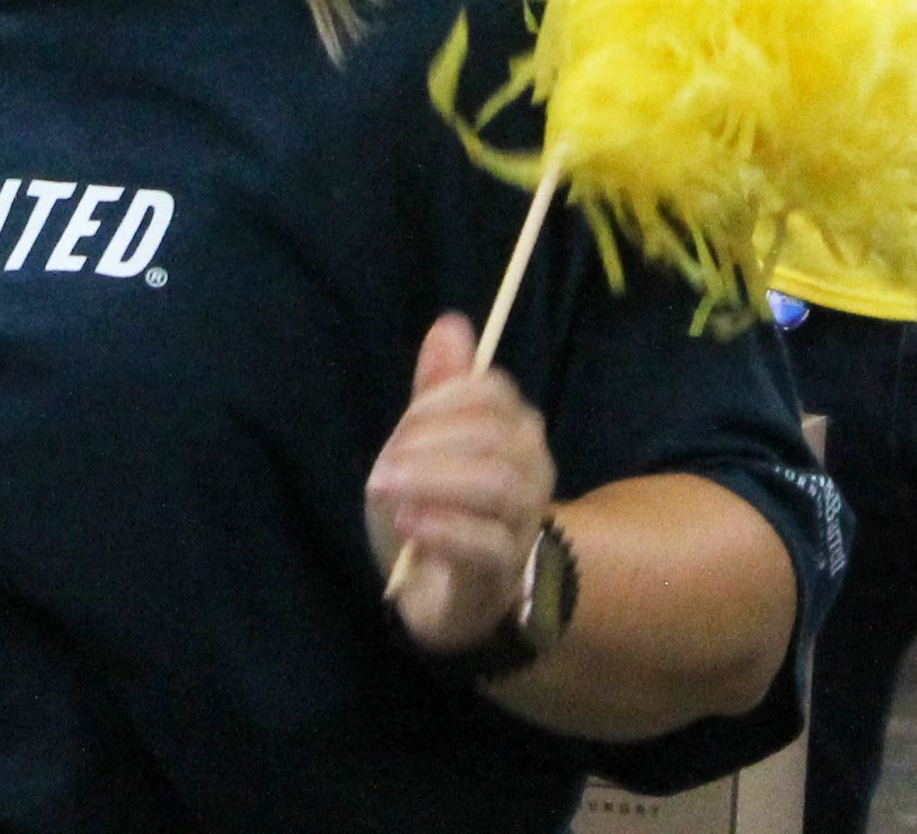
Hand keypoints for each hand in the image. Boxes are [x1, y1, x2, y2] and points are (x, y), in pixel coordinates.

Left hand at [365, 316, 556, 654]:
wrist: (444, 593)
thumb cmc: (438, 508)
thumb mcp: (426, 443)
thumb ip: (439, 388)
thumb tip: (450, 323)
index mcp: (517, 431)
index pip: (491, 394)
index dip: (441, 401)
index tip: (402, 425)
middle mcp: (533, 471)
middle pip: (493, 436)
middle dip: (429, 442)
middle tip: (383, 464)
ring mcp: (524, 523)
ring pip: (495, 484)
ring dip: (431, 479)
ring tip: (384, 487)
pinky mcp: (503, 573)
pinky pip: (485, 543)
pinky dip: (441, 527)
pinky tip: (407, 520)